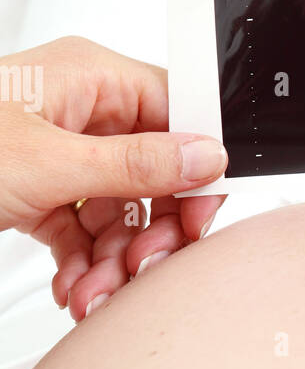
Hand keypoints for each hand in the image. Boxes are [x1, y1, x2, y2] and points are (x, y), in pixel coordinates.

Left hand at [0, 36, 226, 319]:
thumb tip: (205, 155)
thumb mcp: (47, 163)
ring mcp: (57, 150)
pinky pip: (82, 229)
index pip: (177, 114)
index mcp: (90, 77)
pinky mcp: (35, 189)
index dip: (195, 168)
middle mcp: (79, 109)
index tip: (197, 215)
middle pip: (152, 171)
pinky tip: (75, 288)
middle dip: (149, 229)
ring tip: (96, 290)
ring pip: (118, 209)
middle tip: (144, 265)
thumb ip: (134, 164)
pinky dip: (83, 264)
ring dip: (114, 259)